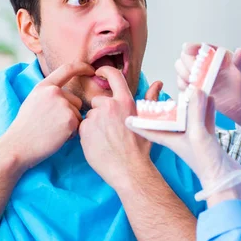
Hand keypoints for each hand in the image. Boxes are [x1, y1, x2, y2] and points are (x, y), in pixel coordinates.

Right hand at [3, 61, 94, 170]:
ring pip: (79, 114)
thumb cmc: (25, 128)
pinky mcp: (70, 120)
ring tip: (52, 131)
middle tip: (51, 125)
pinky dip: (71, 134)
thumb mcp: (34, 101)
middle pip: (77, 101)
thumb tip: (66, 93)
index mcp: (44, 86)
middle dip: (70, 114)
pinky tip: (56, 137)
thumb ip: (50, 94)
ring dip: (70, 124)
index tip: (91, 69)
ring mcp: (63, 105)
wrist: (18, 146)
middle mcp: (54, 92)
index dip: (82, 67)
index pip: (67, 69)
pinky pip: (79, 126)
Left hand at [79, 66, 161, 188]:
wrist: (129, 169)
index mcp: (125, 101)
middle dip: (102, 110)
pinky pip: (83, 126)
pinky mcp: (84, 130)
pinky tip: (98, 143)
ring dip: (95, 123)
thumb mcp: (148, 121)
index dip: (105, 71)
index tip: (99, 72)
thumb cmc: (140, 148)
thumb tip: (158, 84)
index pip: (113, 75)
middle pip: (98, 101)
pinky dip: (88, 133)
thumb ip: (151, 99)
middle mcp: (109, 106)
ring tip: (107, 138)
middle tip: (111, 127)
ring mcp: (95, 118)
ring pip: (90, 115)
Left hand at [126, 87, 240, 190]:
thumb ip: (195, 112)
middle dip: (165, 106)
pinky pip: (204, 118)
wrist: (225, 179)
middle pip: (168, 118)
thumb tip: (195, 91)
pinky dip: (206, 108)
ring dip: (189, 104)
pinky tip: (210, 99)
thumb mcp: (198, 134)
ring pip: (188, 116)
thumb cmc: (206, 163)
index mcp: (170, 138)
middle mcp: (179, 137)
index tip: (126, 116)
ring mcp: (194, 137)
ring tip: (190, 90)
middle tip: (160, 92)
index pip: (149, 128)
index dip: (137, 122)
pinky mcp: (207, 138)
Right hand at [175, 44, 240, 137]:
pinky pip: (185, 86)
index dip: (192, 46)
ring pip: (183, 71)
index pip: (203, 47)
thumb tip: (239, 51)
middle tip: (192, 73)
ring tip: (191, 83)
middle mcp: (209, 66)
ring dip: (182, 74)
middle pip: (187, 58)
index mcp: (220, 56)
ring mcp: (203, 79)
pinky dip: (183, 87)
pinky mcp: (200, 92)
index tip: (186, 49)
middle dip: (186, 63)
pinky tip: (189, 91)